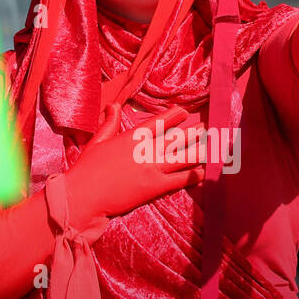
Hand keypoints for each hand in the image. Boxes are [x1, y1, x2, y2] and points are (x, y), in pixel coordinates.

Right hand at [62, 104, 204, 228]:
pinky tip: (204, 172)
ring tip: (213, 147)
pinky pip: (180, 180)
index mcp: (131, 138)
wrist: (85, 194)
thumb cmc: (87, 168)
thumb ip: (109, 123)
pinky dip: (194, 176)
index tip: (184, 111)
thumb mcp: (97, 141)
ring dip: (198, 151)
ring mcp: (152, 168)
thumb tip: (114, 105)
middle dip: (192, 132)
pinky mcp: (155, 187)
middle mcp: (145, 150)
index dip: (173, 116)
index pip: (157, 123)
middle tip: (206, 127)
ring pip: (182, 157)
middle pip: (175, 138)